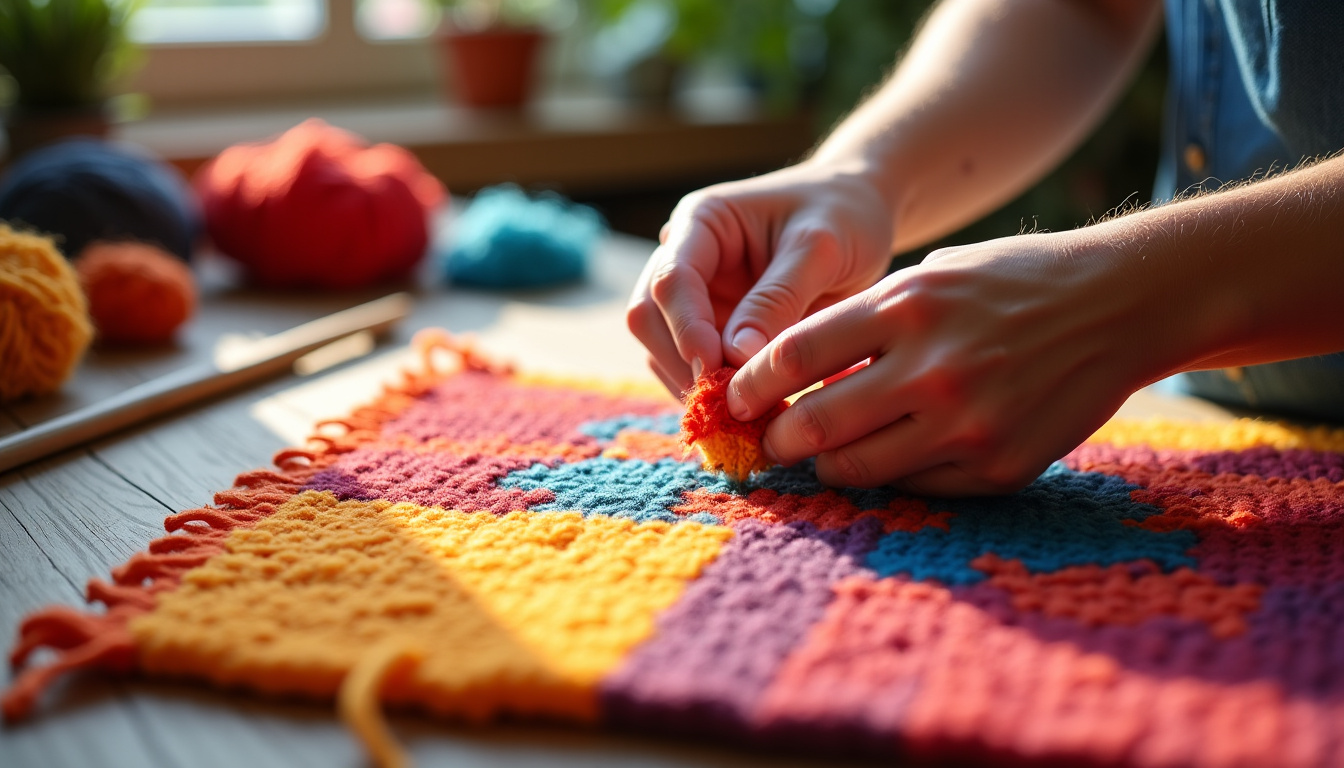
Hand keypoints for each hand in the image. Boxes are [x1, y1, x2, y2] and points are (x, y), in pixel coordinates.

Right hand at [626, 161, 895, 396]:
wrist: (859, 217)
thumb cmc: (841, 216)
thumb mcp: (819, 249)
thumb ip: (777, 299)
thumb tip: (735, 357)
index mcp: (700, 222)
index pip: (672, 279)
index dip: (686, 328)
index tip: (715, 368)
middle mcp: (684, 258)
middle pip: (649, 319)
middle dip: (681, 362)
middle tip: (729, 402)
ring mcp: (693, 298)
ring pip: (661, 351)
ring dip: (693, 385)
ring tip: (745, 413)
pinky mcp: (710, 331)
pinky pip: (691, 370)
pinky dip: (712, 394)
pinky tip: (750, 412)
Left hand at [726, 230, 1161, 495]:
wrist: (1118, 304)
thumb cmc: (1010, 281)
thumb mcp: (931, 276)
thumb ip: (865, 322)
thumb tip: (793, 374)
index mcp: (906, 308)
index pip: (793, 357)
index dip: (751, 385)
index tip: (736, 398)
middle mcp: (931, 369)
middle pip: (815, 425)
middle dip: (778, 440)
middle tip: (772, 441)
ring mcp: (967, 425)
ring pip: (859, 469)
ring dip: (826, 467)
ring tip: (819, 457)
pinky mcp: (998, 466)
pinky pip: (917, 486)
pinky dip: (890, 477)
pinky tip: (886, 460)